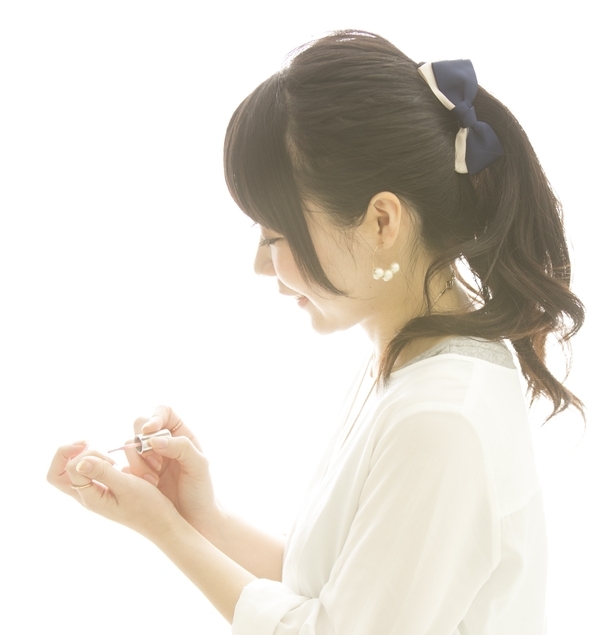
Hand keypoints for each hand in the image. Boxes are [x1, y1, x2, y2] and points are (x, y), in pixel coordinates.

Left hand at [48, 442, 178, 540]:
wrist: (162, 523)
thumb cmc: (148, 506)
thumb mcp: (128, 486)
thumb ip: (103, 473)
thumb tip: (78, 463)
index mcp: (90, 497)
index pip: (69, 468)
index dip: (82, 454)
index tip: (103, 453)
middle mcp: (87, 495)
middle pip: (59, 473)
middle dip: (68, 454)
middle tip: (88, 443)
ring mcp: (94, 493)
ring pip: (72, 471)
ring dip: (86, 457)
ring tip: (108, 458)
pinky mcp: (103, 489)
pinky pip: (87, 472)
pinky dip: (96, 461)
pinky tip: (112, 462)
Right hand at [123, 405, 221, 534]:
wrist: (193, 520)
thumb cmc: (201, 490)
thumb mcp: (198, 465)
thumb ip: (181, 447)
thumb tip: (153, 438)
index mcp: (180, 434)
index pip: (163, 412)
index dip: (154, 417)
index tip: (150, 430)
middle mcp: (163, 443)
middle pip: (141, 426)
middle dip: (144, 443)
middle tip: (157, 463)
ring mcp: (148, 458)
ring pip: (130, 446)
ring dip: (140, 462)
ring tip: (156, 479)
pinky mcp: (137, 474)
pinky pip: (125, 466)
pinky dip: (133, 474)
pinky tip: (149, 485)